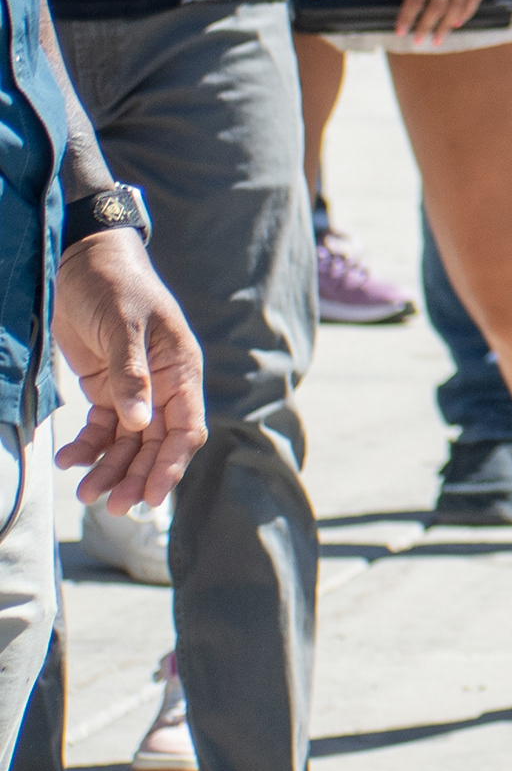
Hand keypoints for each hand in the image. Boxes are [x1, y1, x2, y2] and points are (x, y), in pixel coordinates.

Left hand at [47, 229, 206, 515]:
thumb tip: (140, 424)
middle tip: (113, 508)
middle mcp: (164, 387)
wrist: (82, 262)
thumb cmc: (113, 286)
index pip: (185, 428)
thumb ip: (131, 374)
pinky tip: (68, 460)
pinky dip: (87, 447)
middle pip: (156, 445)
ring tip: (85, 494)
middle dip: (137, 477)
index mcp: (181, 371)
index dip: (171, 465)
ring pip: (129, 443)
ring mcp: (135, 390)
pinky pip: (102, 429)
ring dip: (110, 470)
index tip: (153, 496)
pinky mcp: (107, 389)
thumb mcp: (123, 326)